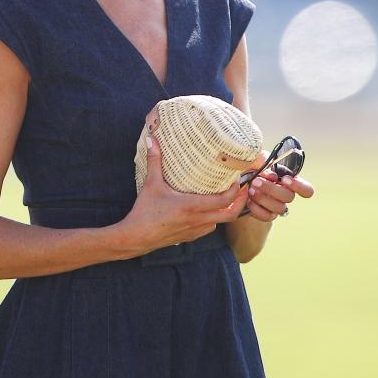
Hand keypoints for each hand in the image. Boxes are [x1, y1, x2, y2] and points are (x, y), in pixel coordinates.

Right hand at [115, 133, 245, 254]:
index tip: (237, 178)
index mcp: (192, 206)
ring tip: (227, 197)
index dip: (235, 190)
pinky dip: (213, 219)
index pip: (224, 200)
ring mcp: (195, 230)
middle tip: (242, 189)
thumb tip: (151, 139)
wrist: (136, 238)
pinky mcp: (190, 237)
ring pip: (221, 222)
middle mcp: (198, 220)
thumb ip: (154, 161)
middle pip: (231, 214)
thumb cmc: (144, 211)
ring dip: (226, 211)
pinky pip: (209, 228)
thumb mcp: (151, 184)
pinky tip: (207, 209)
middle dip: (240, 202)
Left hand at [243, 166, 314, 221]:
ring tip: (251, 189)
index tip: (285, 179)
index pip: (306, 189)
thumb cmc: (253, 170)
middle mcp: (286, 195)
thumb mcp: (257, 160)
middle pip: (289, 197)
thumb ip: (264, 159)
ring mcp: (278, 206)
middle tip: (256, 181)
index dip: (299, 186)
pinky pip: (267, 216)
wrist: (240, 184)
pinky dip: (256, 208)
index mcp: (289, 181)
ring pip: (279, 208)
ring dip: (263, 198)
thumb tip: (268, 166)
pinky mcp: (268, 215)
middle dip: (271, 188)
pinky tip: (249, 200)